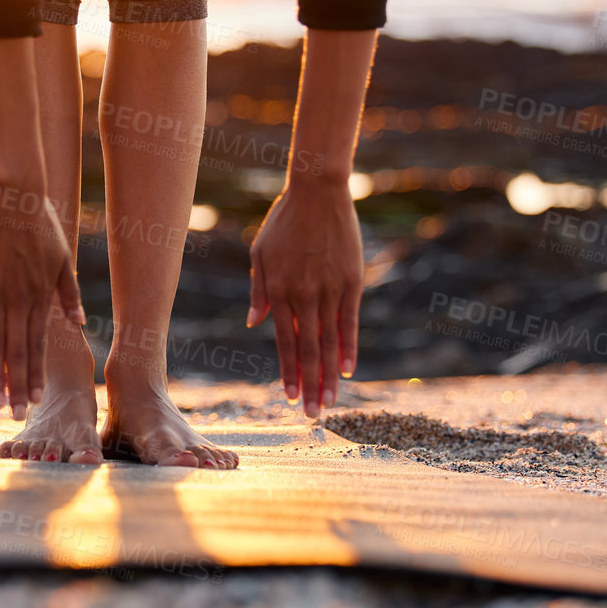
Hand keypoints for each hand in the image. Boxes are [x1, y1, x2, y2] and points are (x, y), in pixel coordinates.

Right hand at [0, 182, 85, 418]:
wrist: (15, 197)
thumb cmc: (40, 225)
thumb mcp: (63, 259)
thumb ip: (69, 295)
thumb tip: (78, 324)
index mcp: (40, 298)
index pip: (38, 345)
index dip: (35, 374)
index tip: (35, 399)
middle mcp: (20, 302)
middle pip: (18, 353)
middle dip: (18, 387)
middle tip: (16, 415)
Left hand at [247, 178, 362, 415]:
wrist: (317, 192)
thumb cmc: (284, 222)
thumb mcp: (261, 254)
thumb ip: (259, 291)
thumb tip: (256, 324)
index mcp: (278, 291)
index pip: (284, 342)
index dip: (289, 372)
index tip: (290, 397)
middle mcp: (304, 295)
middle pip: (308, 349)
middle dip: (310, 384)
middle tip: (312, 414)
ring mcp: (329, 290)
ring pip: (330, 341)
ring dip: (330, 374)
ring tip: (330, 401)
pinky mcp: (351, 282)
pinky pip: (350, 321)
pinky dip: (350, 347)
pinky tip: (349, 369)